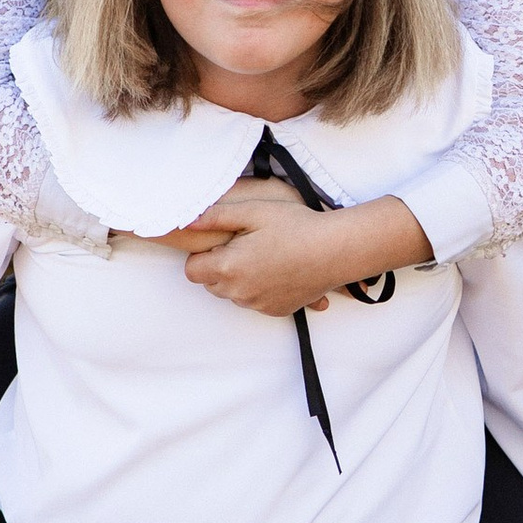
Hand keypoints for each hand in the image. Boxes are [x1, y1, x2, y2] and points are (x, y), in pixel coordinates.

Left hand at [153, 182, 435, 316]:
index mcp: (229, 268)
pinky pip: (255, 302)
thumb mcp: (254, 212)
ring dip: (239, 279)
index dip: (203, 256)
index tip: (222, 243)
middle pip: (211, 285)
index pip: (192, 272)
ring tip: (264, 256)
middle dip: (219, 267)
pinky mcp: (277, 310)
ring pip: (233, 295)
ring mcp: (259, 304)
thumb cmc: (296, 227)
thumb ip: (216, 217)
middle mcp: (240, 293)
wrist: (335, 251)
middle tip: (244, 246)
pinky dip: (260, 289)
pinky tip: (278, 270)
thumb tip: (187, 220)